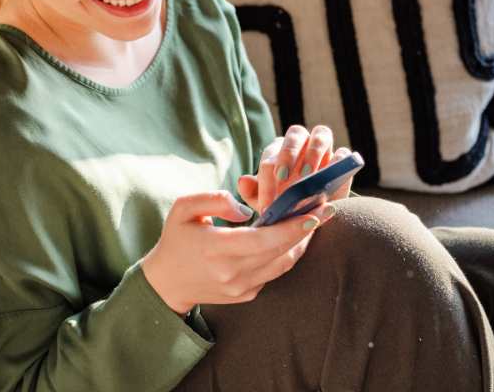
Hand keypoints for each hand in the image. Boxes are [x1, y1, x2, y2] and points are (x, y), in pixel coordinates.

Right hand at [141, 190, 336, 314]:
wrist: (166, 283)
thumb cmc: (176, 239)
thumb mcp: (183, 209)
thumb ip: (214, 199)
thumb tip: (245, 209)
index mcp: (216, 249)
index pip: (265, 239)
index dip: (294, 226)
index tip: (316, 210)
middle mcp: (232, 273)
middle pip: (281, 251)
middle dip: (307, 229)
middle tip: (327, 207)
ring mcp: (241, 287)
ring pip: (283, 263)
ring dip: (302, 242)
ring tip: (315, 220)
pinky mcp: (247, 294)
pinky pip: (274, 272)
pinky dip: (287, 254)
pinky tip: (294, 237)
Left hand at [237, 124, 355, 214]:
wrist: (309, 219)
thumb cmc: (283, 207)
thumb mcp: (266, 204)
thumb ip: (252, 193)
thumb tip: (243, 180)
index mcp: (279, 151)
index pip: (271, 155)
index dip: (267, 178)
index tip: (268, 203)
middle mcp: (301, 144)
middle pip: (295, 133)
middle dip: (288, 153)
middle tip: (283, 177)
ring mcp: (324, 149)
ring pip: (321, 134)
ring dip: (314, 152)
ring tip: (308, 175)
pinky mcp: (342, 161)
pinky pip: (343, 153)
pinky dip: (338, 161)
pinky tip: (331, 177)